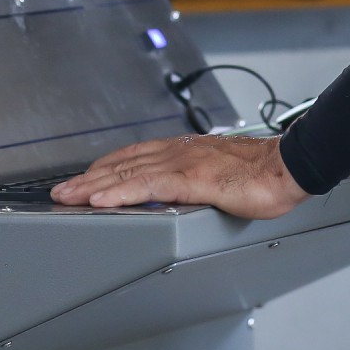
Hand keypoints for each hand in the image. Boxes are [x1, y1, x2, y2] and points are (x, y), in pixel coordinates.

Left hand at [50, 134, 308, 219]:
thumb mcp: (219, 172)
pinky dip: (120, 192)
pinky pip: (148, 186)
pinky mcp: (192, 180)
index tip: (84, 177)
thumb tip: (180, 189)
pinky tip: (102, 199)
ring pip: (128, 173)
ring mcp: (183, 164)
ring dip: (94, 185)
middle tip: (62, 190)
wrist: (287, 165)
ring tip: (69, 196)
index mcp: (184, 151)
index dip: (105, 167)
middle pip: (123, 164)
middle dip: (89, 178)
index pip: (134, 156)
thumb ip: (195, 177)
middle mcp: (178, 152)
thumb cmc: (262, 171)